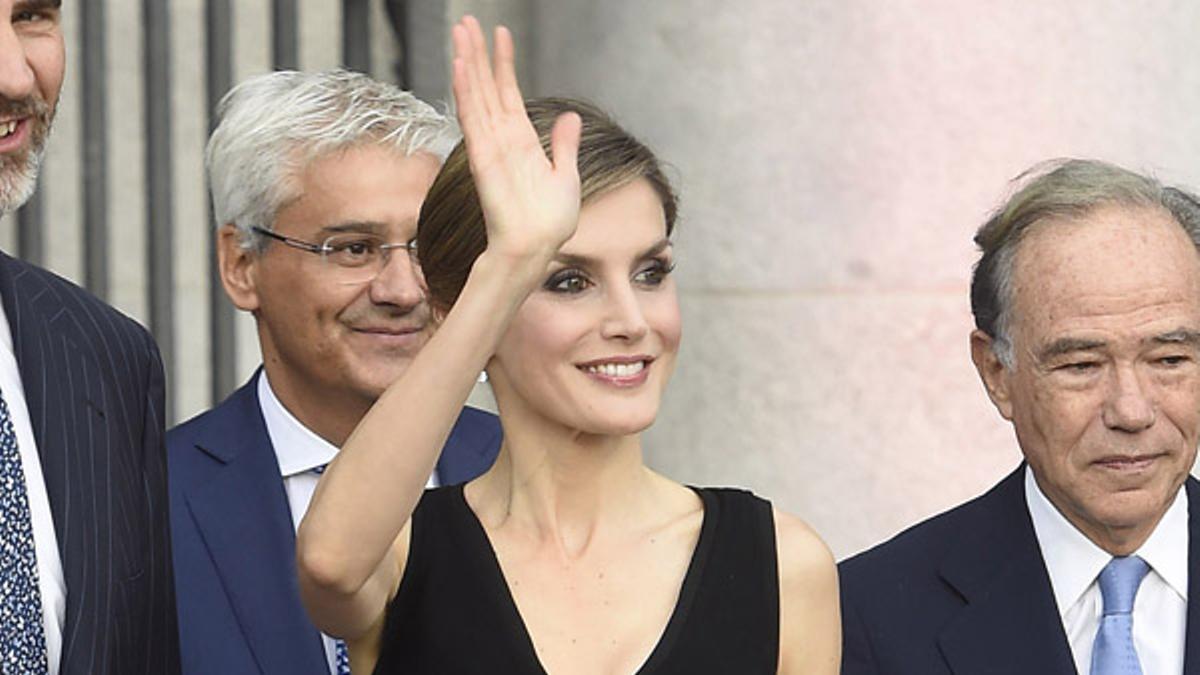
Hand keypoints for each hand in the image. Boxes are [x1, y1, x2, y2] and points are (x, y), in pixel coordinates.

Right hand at [451, 16, 581, 263]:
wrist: (537, 247)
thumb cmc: (550, 220)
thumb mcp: (567, 175)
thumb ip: (563, 144)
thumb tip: (568, 116)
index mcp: (522, 140)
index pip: (508, 92)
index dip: (503, 63)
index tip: (499, 33)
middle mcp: (502, 138)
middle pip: (486, 86)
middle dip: (477, 53)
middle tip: (465, 21)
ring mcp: (490, 146)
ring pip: (476, 95)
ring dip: (468, 63)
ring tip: (459, 32)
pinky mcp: (483, 157)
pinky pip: (473, 119)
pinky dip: (466, 92)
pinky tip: (461, 66)